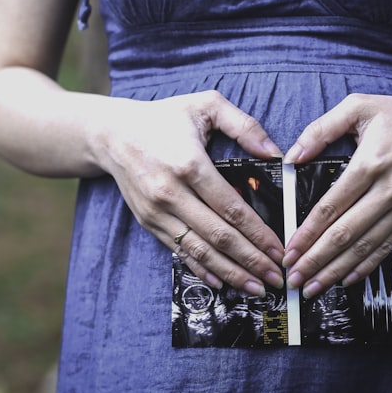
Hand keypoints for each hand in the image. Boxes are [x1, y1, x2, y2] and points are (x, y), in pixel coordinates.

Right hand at [98, 90, 284, 295]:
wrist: (112, 134)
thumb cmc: (163, 118)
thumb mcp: (206, 105)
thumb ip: (244, 125)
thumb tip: (275, 153)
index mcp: (189, 164)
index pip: (232, 208)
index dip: (258, 234)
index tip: (279, 250)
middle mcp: (171, 193)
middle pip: (218, 236)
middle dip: (251, 260)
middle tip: (276, 277)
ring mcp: (157, 211)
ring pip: (199, 250)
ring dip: (231, 272)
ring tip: (256, 287)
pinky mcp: (149, 222)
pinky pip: (179, 251)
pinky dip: (202, 269)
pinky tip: (223, 281)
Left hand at [282, 92, 391, 298]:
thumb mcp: (359, 107)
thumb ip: (321, 129)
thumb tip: (292, 156)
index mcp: (370, 163)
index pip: (331, 207)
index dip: (307, 232)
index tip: (289, 251)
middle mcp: (389, 189)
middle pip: (345, 233)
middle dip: (316, 260)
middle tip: (293, 278)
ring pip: (365, 246)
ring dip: (336, 270)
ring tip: (312, 287)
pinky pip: (386, 246)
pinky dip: (366, 266)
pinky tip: (346, 279)